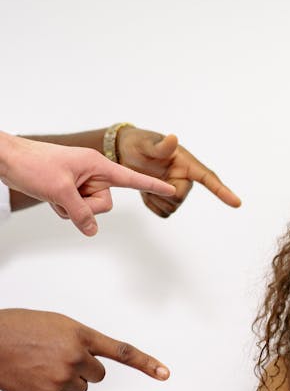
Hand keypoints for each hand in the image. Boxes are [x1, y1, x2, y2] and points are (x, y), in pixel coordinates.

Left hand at [0, 134, 175, 236]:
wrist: (8, 159)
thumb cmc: (33, 165)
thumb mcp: (60, 192)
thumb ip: (80, 213)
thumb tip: (92, 231)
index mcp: (97, 165)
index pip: (131, 179)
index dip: (152, 186)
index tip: (172, 190)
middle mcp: (93, 173)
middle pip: (105, 204)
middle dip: (86, 206)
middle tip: (65, 193)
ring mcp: (81, 182)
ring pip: (90, 210)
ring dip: (71, 208)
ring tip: (54, 193)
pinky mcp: (71, 190)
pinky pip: (77, 210)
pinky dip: (63, 208)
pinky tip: (50, 196)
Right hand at [0, 308, 170, 390]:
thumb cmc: (18, 329)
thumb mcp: (55, 325)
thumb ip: (78, 341)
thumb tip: (89, 361)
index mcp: (80, 334)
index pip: (121, 351)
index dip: (145, 363)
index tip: (164, 373)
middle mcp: (75, 356)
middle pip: (97, 376)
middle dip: (82, 370)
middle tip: (57, 357)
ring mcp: (61, 377)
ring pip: (79, 389)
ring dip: (65, 381)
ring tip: (40, 365)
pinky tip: (33, 378)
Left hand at [116, 126, 240, 217]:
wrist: (125, 153)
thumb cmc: (138, 144)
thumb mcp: (147, 143)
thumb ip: (161, 146)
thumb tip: (173, 139)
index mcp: (186, 164)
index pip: (208, 178)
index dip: (223, 191)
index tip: (237, 203)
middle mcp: (185, 178)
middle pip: (180, 198)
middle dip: (162, 192)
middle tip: (147, 176)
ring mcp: (177, 190)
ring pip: (171, 208)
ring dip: (155, 198)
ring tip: (146, 181)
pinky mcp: (167, 200)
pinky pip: (162, 213)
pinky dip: (151, 204)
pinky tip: (146, 190)